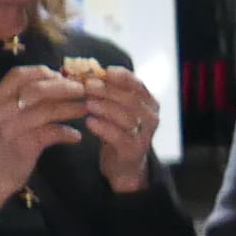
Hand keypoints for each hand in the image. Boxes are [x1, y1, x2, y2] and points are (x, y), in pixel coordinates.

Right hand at [0, 66, 89, 211]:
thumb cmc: (2, 143)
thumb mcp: (3, 116)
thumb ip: (22, 100)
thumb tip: (57, 81)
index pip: (19, 74)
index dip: (44, 72)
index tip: (63, 77)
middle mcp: (0, 110)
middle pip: (37, 89)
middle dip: (64, 87)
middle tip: (83, 90)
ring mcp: (11, 128)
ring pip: (47, 110)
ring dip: (71, 108)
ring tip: (86, 109)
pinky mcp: (23, 146)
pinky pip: (52, 133)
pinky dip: (67, 133)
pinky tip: (76, 136)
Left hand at [81, 67, 161, 193]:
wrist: (124, 164)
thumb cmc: (118, 130)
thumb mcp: (117, 108)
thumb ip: (107, 91)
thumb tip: (84, 72)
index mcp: (149, 102)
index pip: (138, 85)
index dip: (123, 77)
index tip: (106, 71)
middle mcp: (151, 117)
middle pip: (131, 99)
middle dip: (108, 91)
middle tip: (88, 86)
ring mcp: (144, 135)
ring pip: (126, 117)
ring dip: (105, 108)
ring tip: (87, 103)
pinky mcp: (134, 151)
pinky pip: (119, 137)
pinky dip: (103, 128)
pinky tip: (89, 122)